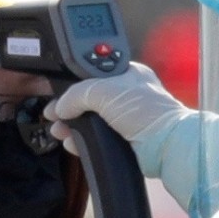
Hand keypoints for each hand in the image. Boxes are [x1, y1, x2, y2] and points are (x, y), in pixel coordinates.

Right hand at [44, 61, 195, 177]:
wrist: (166, 145)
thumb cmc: (145, 111)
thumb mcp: (105, 91)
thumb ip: (77, 94)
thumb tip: (61, 106)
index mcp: (126, 74)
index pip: (92, 72)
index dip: (72, 82)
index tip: (56, 91)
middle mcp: (125, 95)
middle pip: (87, 98)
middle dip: (67, 107)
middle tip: (52, 114)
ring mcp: (124, 118)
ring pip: (88, 119)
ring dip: (70, 125)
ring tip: (59, 131)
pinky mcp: (122, 139)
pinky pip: (94, 138)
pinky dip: (80, 140)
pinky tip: (72, 143)